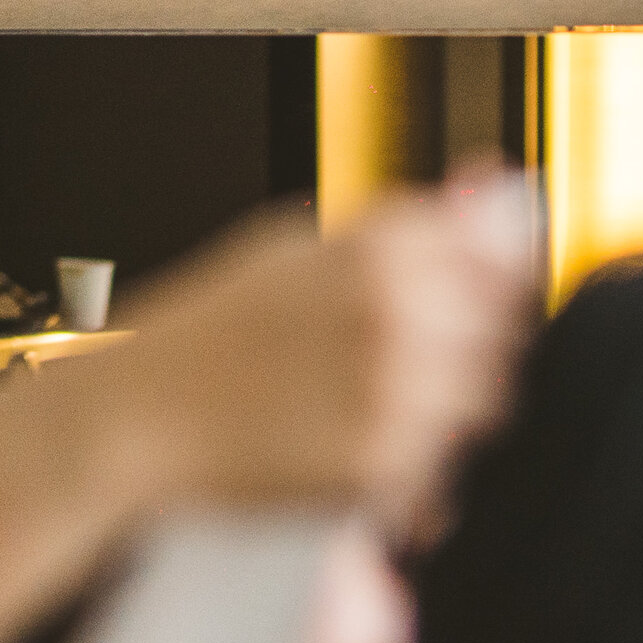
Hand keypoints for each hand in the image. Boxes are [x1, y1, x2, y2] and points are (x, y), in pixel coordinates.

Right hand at [65, 173, 538, 529]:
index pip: (505, 258)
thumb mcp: (298, 245)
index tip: (464, 301)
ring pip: (486, 401)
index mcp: (381, 247)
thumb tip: (498, 181)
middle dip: (472, 349)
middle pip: (506, 335)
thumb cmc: (213, 329)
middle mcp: (396, 312)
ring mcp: (394, 390)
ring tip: (372, 401)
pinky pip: (443, 462)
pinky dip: (416, 460)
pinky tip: (351, 440)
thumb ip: (408, 223)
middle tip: (408, 361)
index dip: (491, 285)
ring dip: (452, 405)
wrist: (137, 414)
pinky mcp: (382, 461)